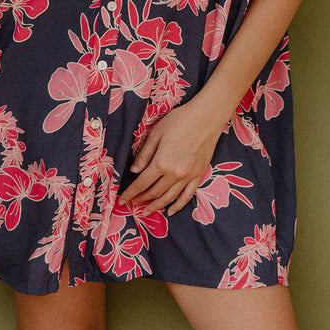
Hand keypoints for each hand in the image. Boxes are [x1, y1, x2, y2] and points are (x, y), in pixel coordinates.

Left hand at [117, 99, 223, 215]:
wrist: (207, 117)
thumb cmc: (180, 120)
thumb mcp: (156, 134)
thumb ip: (144, 154)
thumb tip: (134, 171)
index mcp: (162, 163)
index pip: (141, 183)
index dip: (130, 193)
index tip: (121, 200)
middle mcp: (175, 174)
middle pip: (154, 192)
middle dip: (141, 199)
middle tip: (131, 204)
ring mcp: (188, 176)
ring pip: (169, 197)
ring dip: (156, 206)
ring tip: (146, 212)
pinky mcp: (199, 174)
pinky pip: (188, 195)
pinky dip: (178, 205)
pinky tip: (171, 211)